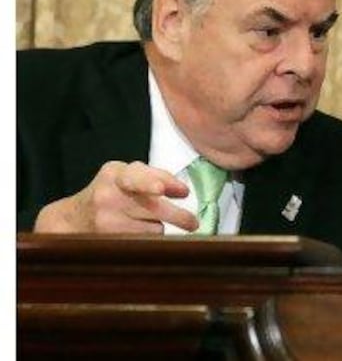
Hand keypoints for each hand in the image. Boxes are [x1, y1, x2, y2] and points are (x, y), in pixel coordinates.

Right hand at [34, 161, 198, 233]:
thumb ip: (158, 176)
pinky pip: (145, 243)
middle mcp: (108, 196)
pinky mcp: (108, 242)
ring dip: (158, 226)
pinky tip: (135, 232)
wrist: (73, 218)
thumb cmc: (110, 192)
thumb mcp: (128, 175)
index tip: (160, 189)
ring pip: (154, 229)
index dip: (149, 182)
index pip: (134, 177)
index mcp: (115, 174)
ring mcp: (106, 222)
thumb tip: (183, 192)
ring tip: (143, 221)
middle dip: (178, 216)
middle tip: (192, 222)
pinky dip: (148, 239)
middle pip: (153, 208)